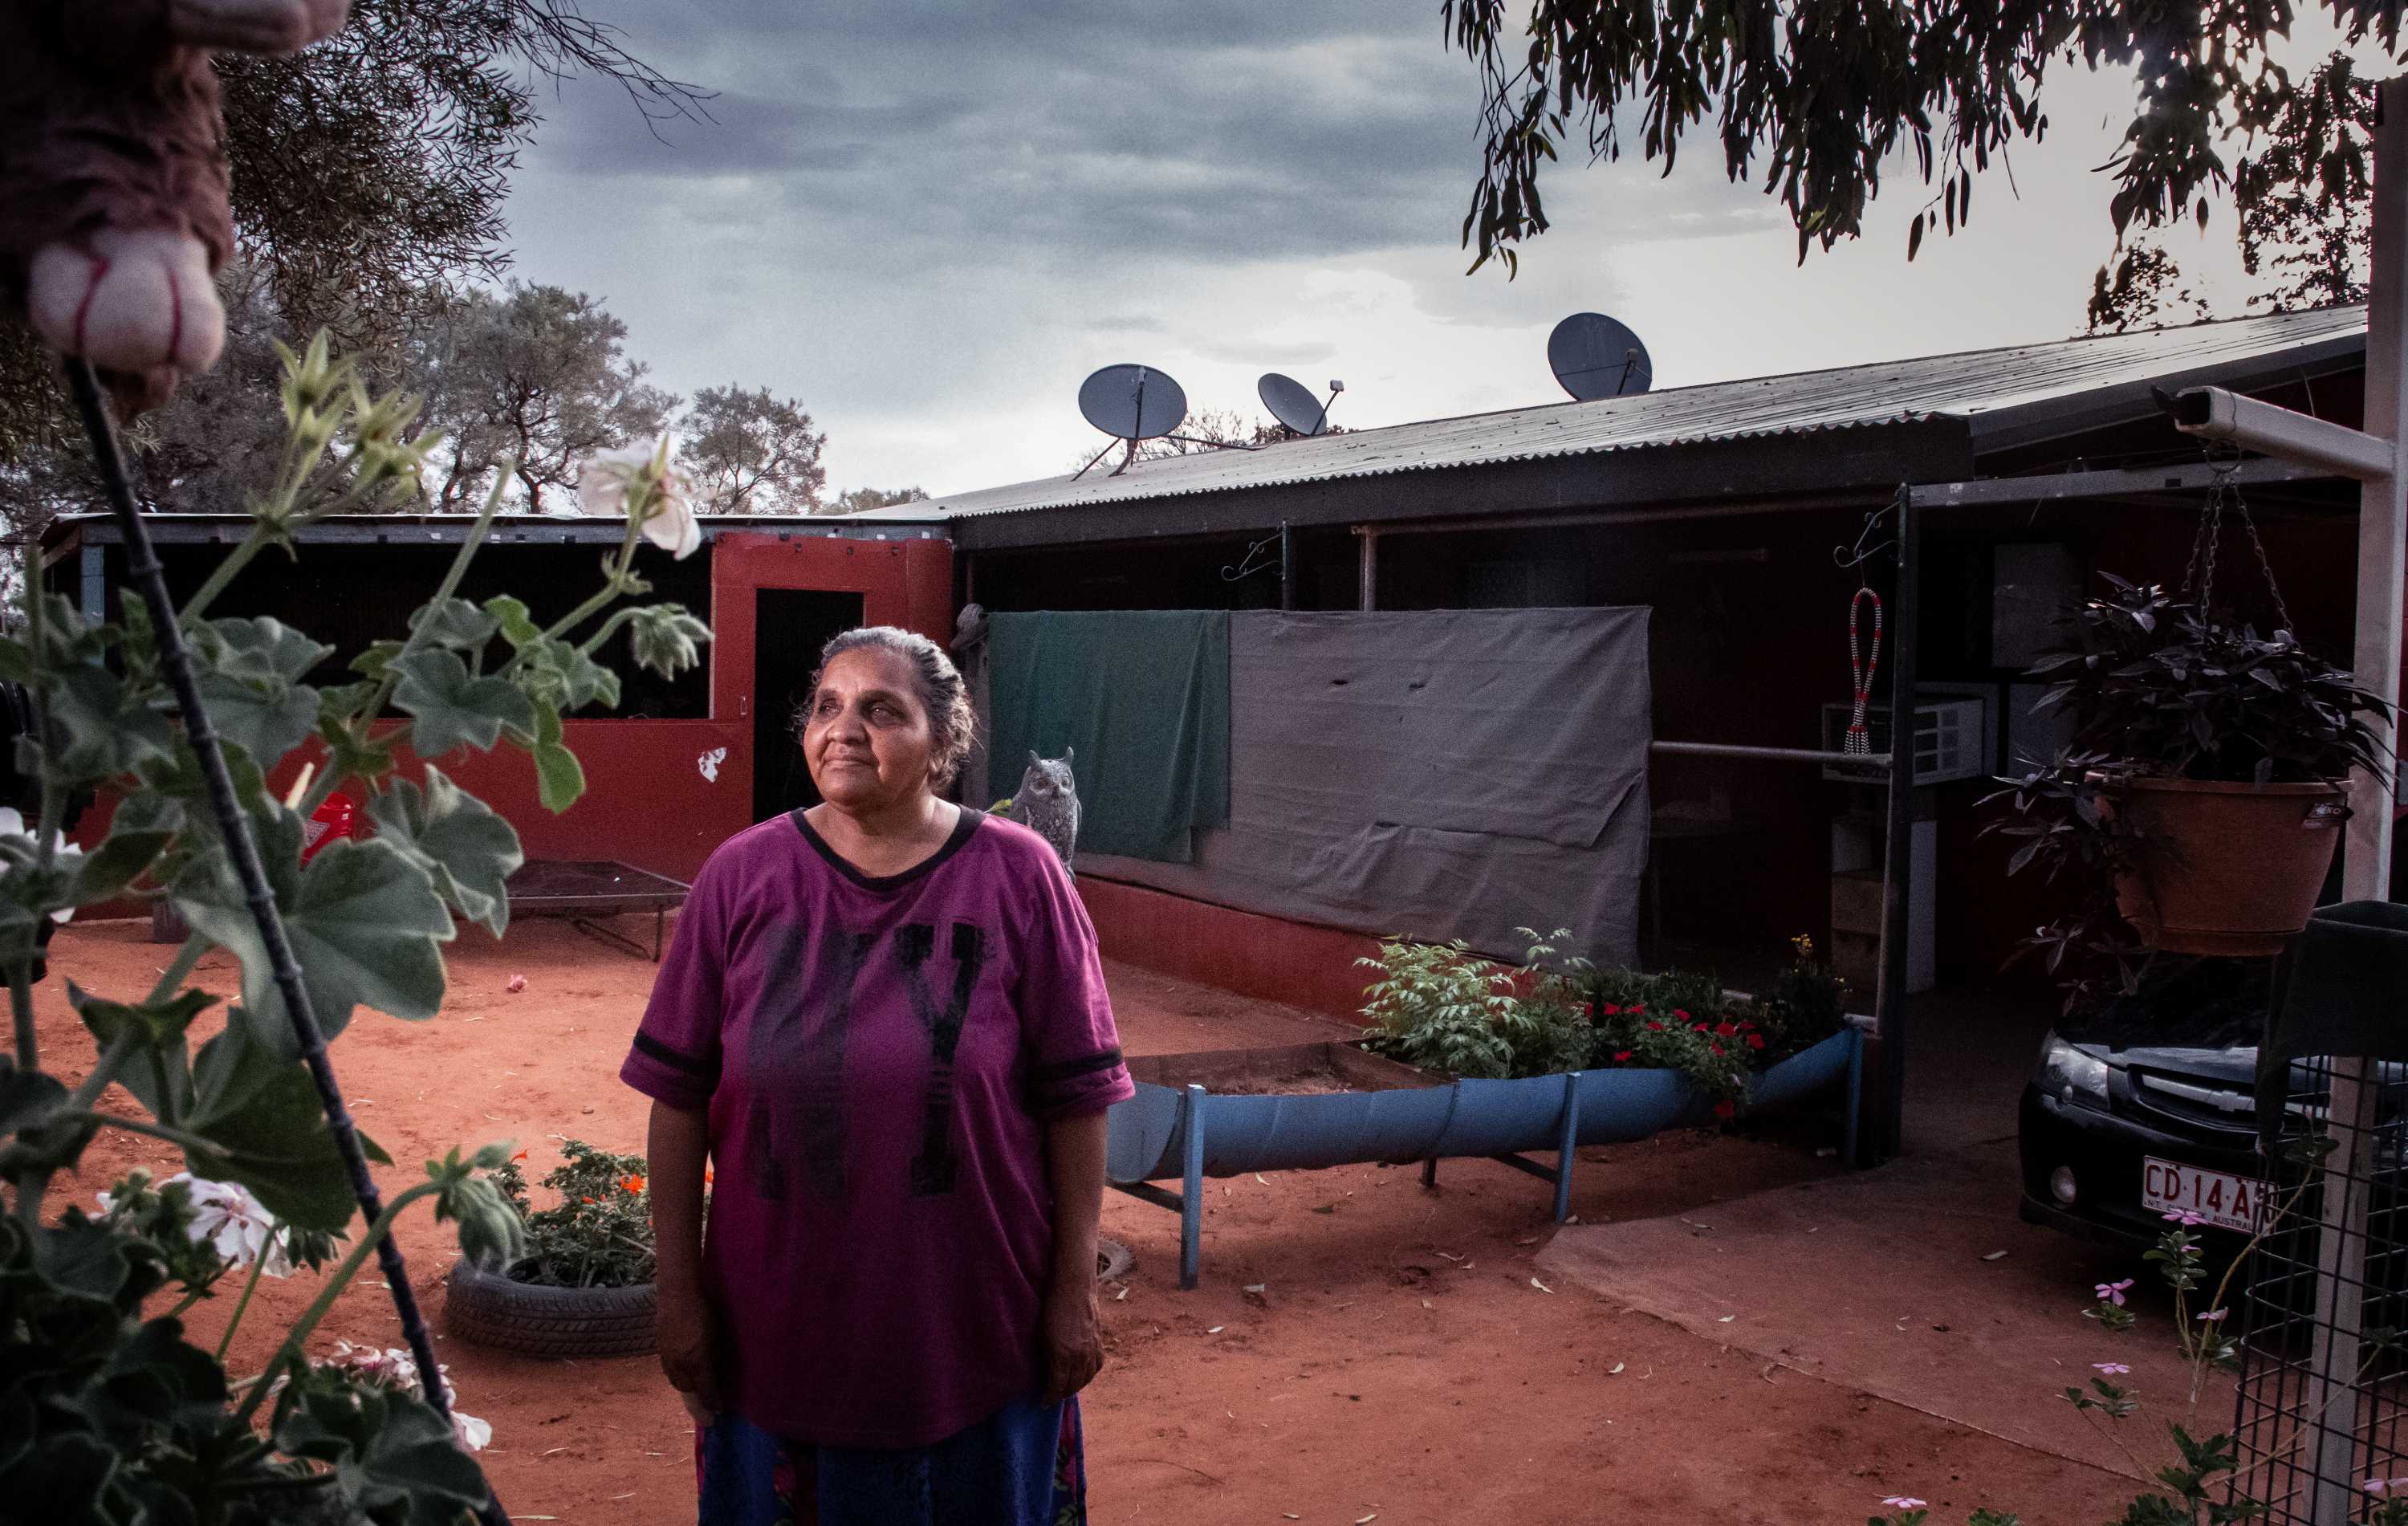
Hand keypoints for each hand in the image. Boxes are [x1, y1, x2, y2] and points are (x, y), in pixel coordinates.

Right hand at [656, 1279, 722, 1422]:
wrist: (677, 1293)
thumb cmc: (705, 1310)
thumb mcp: (717, 1335)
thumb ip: (716, 1357)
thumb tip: (719, 1373)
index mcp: (697, 1361)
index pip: (706, 1391)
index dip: (714, 1403)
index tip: (720, 1412)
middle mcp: (680, 1364)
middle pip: (689, 1392)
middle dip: (699, 1403)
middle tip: (708, 1414)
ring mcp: (667, 1358)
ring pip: (677, 1383)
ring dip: (687, 1392)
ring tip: (697, 1397)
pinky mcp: (660, 1350)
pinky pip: (669, 1372)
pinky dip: (678, 1378)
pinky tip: (684, 1377)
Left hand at [1039, 1280, 1102, 1403]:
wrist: (1074, 1287)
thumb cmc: (1051, 1308)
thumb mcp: (1042, 1335)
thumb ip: (1047, 1356)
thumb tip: (1045, 1372)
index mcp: (1062, 1355)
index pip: (1057, 1386)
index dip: (1049, 1398)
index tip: (1043, 1403)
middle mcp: (1079, 1356)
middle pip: (1073, 1385)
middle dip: (1062, 1394)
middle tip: (1053, 1397)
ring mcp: (1091, 1348)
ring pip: (1087, 1377)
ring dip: (1077, 1386)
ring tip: (1067, 1388)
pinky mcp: (1099, 1341)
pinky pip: (1097, 1365)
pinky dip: (1090, 1373)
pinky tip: (1084, 1374)